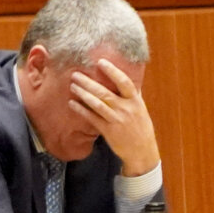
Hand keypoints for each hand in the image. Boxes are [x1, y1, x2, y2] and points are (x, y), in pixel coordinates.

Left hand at [68, 59, 159, 175]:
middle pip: (105, 92)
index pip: (124, 82)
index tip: (101, 62)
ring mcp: (116, 120)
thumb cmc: (141, 128)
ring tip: (72, 86)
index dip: (112, 71)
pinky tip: (72, 103)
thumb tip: (129, 78)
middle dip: (89, 82)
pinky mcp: (108, 130)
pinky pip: (92, 118)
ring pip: (97, 104)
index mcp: (135, 101)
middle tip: (75, 74)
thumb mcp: (141, 109)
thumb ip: (133, 95)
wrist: (142, 151)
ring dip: (83, 94)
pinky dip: (81, 110)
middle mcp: (126, 109)